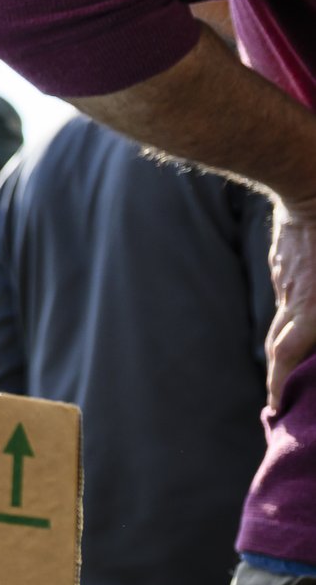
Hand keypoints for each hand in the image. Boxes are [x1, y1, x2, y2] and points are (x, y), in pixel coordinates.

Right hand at [268, 203, 315, 406]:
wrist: (308, 178)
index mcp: (313, 308)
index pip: (284, 356)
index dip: (277, 385)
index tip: (273, 406)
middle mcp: (293, 298)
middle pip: (277, 343)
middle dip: (277, 371)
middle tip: (280, 391)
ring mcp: (287, 277)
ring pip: (286, 315)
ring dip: (291, 337)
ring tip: (301, 348)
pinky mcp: (286, 258)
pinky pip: (290, 289)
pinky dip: (298, 304)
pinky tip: (313, 296)